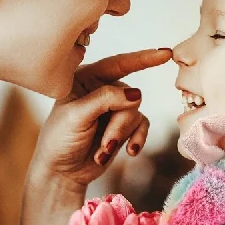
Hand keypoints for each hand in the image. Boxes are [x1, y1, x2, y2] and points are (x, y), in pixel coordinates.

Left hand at [29, 48, 172, 189]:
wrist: (62, 171)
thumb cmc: (60, 140)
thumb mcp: (77, 116)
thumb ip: (105, 100)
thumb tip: (136, 93)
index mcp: (86, 78)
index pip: (118, 63)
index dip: (142, 58)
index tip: (165, 53)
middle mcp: (102, 90)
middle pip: (129, 96)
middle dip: (118, 124)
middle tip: (106, 144)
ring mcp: (114, 109)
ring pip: (135, 113)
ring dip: (121, 135)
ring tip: (103, 152)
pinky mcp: (124, 127)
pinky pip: (142, 126)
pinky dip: (136, 140)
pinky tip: (129, 151)